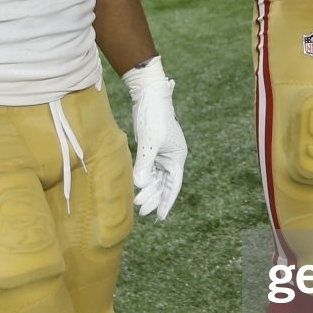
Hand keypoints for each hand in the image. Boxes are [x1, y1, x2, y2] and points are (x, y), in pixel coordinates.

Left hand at [123, 57, 187, 219]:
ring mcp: (161, 153)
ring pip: (155, 178)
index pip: (173, 185)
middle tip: (142, 211)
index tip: (160, 216)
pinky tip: (135, 188)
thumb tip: (139, 185)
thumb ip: (145, 164)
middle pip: (163, 183)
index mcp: (177, 157)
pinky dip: (142, 179)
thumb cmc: (153, 117)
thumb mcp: (150, 142)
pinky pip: (148, 169)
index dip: (167, 201)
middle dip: (154, 198)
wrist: (148, 96)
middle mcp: (171, 157)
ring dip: (147, 190)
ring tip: (137, 203)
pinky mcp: (150, 149)